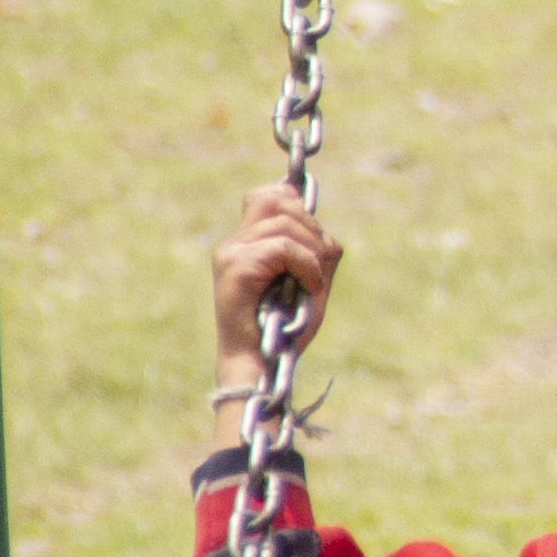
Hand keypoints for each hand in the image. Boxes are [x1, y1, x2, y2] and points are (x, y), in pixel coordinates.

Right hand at [210, 185, 338, 394]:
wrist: (261, 361)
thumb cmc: (285, 327)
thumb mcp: (310, 281)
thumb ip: (315, 251)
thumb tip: (324, 230)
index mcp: (247, 243)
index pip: (268, 195)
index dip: (296, 202)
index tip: (314, 236)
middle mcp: (235, 244)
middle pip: (280, 201)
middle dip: (313, 229)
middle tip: (318, 265)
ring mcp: (232, 253)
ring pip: (286, 223)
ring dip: (313, 252)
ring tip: (313, 282)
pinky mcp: (236, 267)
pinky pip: (284, 247)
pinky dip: (307, 266)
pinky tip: (309, 287)